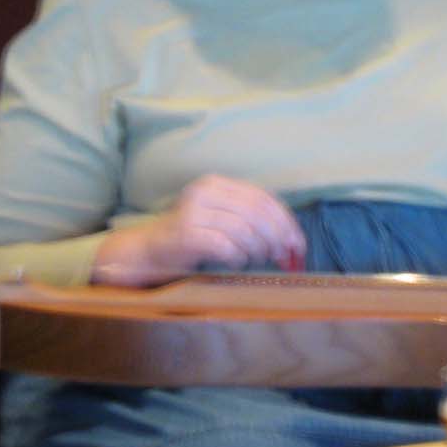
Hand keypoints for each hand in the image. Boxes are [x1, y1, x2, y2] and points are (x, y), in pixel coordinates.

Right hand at [91, 175, 305, 285]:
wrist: (147, 250)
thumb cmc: (192, 238)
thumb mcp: (221, 218)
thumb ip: (251, 220)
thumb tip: (292, 242)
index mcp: (217, 183)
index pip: (263, 198)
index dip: (286, 222)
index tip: (298, 244)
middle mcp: (205, 191)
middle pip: (257, 212)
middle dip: (278, 238)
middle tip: (284, 257)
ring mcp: (194, 211)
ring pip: (244, 230)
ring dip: (258, 250)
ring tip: (257, 260)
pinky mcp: (186, 233)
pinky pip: (226, 246)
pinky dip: (237, 257)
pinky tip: (235, 262)